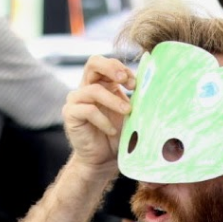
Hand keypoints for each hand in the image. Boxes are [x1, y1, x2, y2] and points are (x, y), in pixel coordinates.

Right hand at [62, 55, 133, 174]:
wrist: (103, 159)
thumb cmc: (118, 134)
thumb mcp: (129, 112)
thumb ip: (135, 97)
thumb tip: (152, 81)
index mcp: (102, 83)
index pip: (108, 63)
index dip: (122, 68)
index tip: (135, 84)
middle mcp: (87, 87)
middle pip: (93, 63)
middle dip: (112, 68)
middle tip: (126, 81)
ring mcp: (76, 100)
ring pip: (94, 90)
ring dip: (114, 100)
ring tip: (127, 112)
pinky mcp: (70, 114)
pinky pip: (87, 110)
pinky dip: (103, 120)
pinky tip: (111, 130)